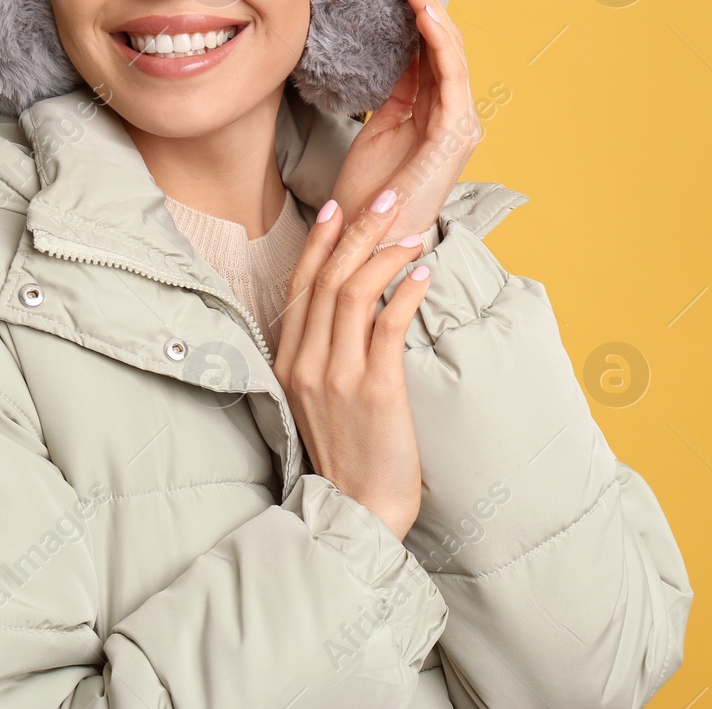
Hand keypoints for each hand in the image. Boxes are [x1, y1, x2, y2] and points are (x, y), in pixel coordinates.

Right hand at [273, 190, 431, 539]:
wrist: (357, 514)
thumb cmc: (350, 459)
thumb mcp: (320, 403)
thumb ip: (326, 358)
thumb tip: (353, 312)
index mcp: (287, 364)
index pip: (300, 285)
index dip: (319, 241)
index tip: (338, 206)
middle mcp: (306, 364)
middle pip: (327, 277)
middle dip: (358, 229)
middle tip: (389, 197)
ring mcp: (337, 376)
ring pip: (353, 291)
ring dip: (386, 253)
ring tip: (416, 232)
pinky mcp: (374, 389)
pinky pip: (386, 323)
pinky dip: (405, 290)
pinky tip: (424, 273)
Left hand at [327, 0, 481, 243]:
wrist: (367, 245)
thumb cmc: (369, 196)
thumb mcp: (376, 129)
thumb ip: (393, 91)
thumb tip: (390, 48)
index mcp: (435, 111)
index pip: (430, 46)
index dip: (420, 4)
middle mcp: (454, 113)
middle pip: (443, 40)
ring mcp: (459, 124)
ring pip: (449, 50)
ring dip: (430, 6)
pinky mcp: (454, 136)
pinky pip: (449, 76)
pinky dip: (437, 40)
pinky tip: (422, 11)